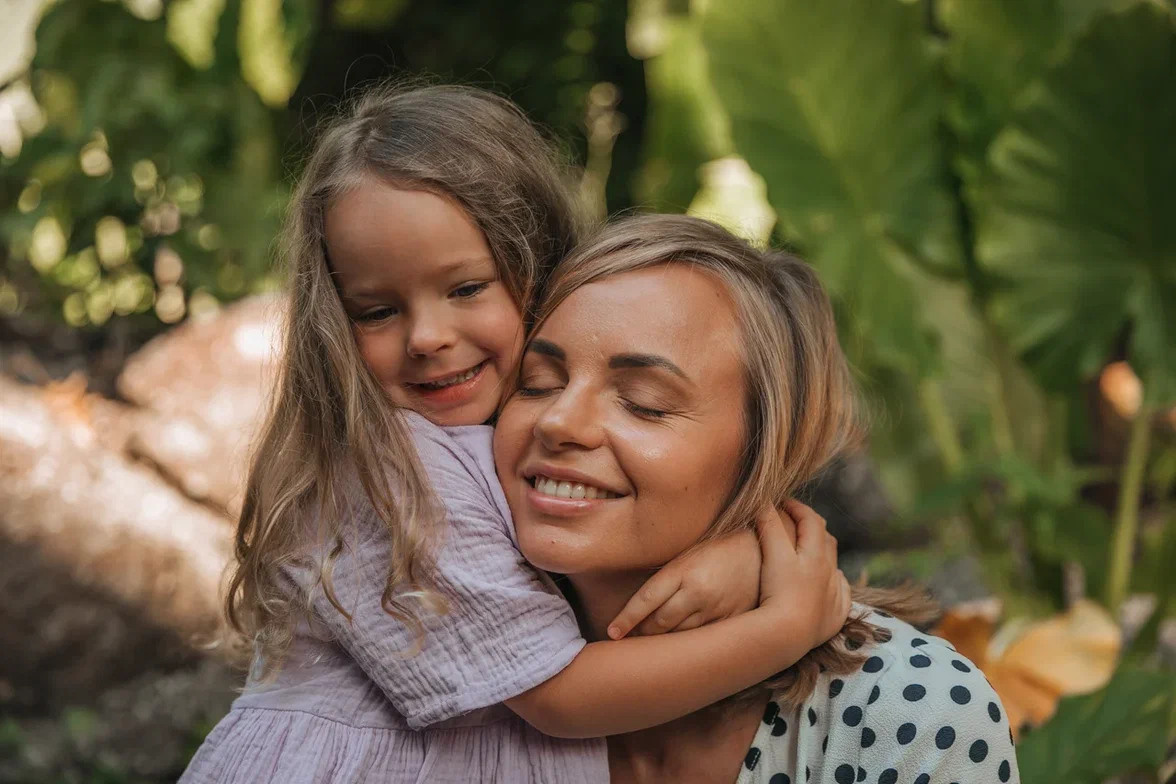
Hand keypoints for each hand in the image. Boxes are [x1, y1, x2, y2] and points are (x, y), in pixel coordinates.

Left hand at [606, 529, 761, 638]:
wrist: (762, 546)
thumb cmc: (719, 546)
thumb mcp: (689, 553)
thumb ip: (667, 575)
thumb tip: (641, 602)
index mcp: (683, 569)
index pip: (645, 600)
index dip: (626, 619)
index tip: (613, 632)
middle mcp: (698, 591)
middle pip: (659, 622)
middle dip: (643, 632)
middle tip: (632, 636)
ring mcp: (716, 608)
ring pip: (680, 635)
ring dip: (664, 640)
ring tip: (655, 641)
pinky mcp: (732, 620)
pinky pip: (704, 639)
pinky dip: (690, 644)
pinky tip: (684, 645)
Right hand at [757, 499, 849, 649]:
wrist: (789, 635)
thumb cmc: (780, 592)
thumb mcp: (773, 553)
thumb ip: (769, 524)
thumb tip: (762, 499)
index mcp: (816, 553)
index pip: (810, 520)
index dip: (796, 507)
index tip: (781, 502)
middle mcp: (829, 571)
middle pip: (826, 540)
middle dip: (811, 526)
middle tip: (793, 522)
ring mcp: (834, 594)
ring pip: (834, 567)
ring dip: (824, 554)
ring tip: (809, 552)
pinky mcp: (834, 616)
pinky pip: (840, 594)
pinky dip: (833, 584)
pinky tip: (825, 585)